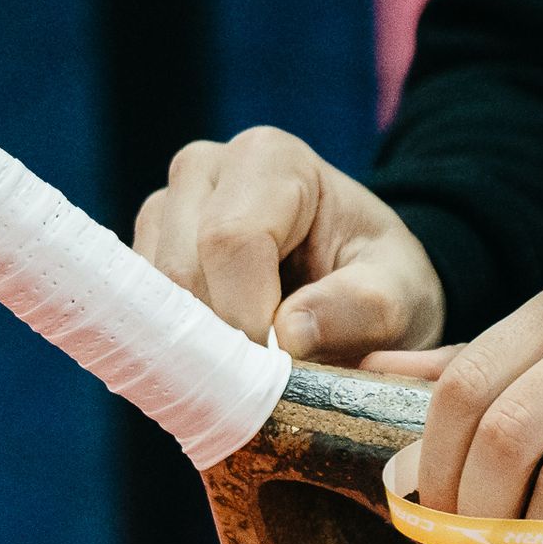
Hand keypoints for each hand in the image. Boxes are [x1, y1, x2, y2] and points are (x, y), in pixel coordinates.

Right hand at [134, 127, 444, 359]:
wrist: (360, 288)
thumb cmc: (382, 284)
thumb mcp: (401, 297)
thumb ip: (361, 309)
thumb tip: (290, 334)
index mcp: (271, 160)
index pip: (231, 240)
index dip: (248, 316)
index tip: (282, 369)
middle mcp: (205, 170)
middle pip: (181, 270)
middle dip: (222, 339)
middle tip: (268, 383)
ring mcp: (165, 211)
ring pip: (152, 297)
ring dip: (199, 349)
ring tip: (253, 370)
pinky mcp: (145, 256)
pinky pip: (140, 314)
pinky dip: (179, 350)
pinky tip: (225, 362)